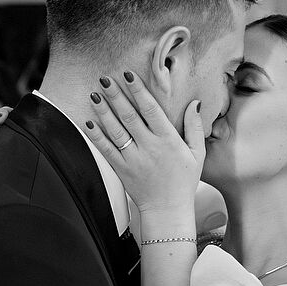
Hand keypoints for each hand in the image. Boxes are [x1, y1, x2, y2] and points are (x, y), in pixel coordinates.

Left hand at [86, 71, 203, 222]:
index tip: (128, 75)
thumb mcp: (197, 154)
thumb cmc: (183, 181)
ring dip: (103, 112)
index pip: (151, 110)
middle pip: (129, 116)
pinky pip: (107, 150)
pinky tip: (89, 122)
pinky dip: (97, 136)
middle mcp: (149, 147)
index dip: (138, 91)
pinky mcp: (121, 169)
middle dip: (115, 96)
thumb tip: (194, 103)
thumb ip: (194, 127)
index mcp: (168, 140)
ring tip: (94, 95)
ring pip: (115, 131)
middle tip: (105, 79)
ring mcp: (133, 159)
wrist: (167, 210)